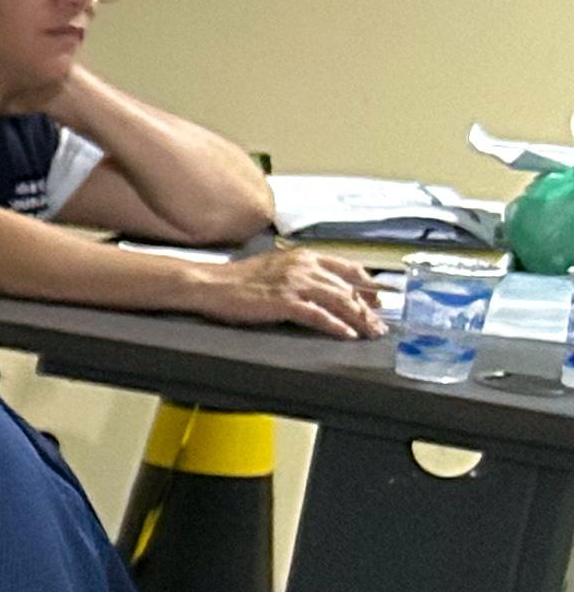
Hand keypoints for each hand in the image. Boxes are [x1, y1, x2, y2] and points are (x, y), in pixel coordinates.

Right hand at [189, 245, 380, 338]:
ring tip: (372, 333)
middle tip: (380, 325)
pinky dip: (336, 326)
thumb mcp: (276, 267)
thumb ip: (301, 273)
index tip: (380, 298)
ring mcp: (296, 284)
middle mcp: (305, 267)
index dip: (368, 284)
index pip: (348, 269)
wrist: (211, 284)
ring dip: (360, 319)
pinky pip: (319, 315)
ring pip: (339, 302)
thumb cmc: (238, 280)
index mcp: (305, 256)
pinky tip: (348, 335)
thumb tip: (320, 288)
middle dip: (369, 309)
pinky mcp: (285, 302)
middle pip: (348, 288)